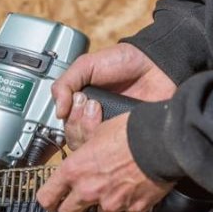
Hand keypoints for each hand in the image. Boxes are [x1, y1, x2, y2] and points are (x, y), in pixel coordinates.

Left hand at [37, 114, 173, 211]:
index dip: (47, 200)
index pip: (47, 197)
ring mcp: (112, 203)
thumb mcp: (98, 131)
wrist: (160, 141)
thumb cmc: (130, 132)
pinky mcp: (134, 209)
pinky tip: (135, 192)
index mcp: (75, 170)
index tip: (50, 200)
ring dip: (106, 204)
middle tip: (79, 199)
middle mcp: (89, 190)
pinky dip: (130, 207)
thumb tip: (83, 146)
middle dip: (72, 206)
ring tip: (116, 188)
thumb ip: (86, 146)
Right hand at [53, 43, 175, 149]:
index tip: (78, 101)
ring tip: (99, 108)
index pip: (67, 127)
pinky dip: (108, 138)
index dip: (69, 119)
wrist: (154, 64)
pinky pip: (112, 149)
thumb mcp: (86, 66)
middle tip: (91, 103)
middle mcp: (96, 123)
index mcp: (83, 108)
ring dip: (90, 129)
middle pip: (76, 141)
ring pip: (91, 148)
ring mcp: (111, 132)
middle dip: (78, 123)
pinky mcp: (127, 137)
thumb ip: (65, 84)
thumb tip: (58, 112)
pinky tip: (113, 121)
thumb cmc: (122, 62)